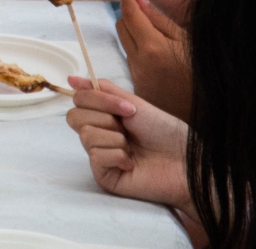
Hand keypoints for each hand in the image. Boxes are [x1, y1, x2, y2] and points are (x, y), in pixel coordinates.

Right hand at [65, 78, 193, 210]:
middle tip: (129, 128)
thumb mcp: (134, 103)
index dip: (97, 99)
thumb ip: (102, 90)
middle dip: (106, 118)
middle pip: (74, 117)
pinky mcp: (103, 176)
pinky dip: (118, 155)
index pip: (79, 100)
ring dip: (115, 138)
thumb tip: (71, 79)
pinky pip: (96, 156)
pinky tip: (132, 163)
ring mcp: (99, 156)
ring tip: (132, 147)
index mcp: (104, 116)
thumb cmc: (164, 132)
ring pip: (86, 136)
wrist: (184, 160)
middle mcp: (98, 135)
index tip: (128, 107)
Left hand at [116, 0, 192, 120]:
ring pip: (126, 45)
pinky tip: (162, 61)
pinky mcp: (137, 88)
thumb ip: (160, 19)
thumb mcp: (187, 41)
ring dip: (136, 36)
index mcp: (152, 47)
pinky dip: (141, 54)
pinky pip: (133, 63)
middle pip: (121, 27)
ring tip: (160, 39)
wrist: (207, 112)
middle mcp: (138, 62)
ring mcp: (136, 77)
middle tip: (146, 12)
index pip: (130, 14)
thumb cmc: (203, 72)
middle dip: (130, 15)